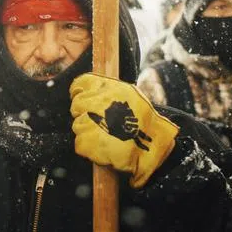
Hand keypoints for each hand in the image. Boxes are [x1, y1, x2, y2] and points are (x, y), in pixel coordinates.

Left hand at [70, 72, 178, 187]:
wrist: (154, 147)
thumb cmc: (144, 124)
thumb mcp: (130, 97)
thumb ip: (108, 94)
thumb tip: (86, 93)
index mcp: (112, 88)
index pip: (82, 83)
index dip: (79, 93)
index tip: (83, 103)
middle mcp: (102, 102)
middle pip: (77, 105)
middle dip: (84, 116)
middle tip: (98, 124)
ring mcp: (96, 122)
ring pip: (77, 125)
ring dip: (87, 133)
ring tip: (105, 138)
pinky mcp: (92, 141)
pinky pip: (79, 143)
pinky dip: (88, 149)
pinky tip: (103, 149)